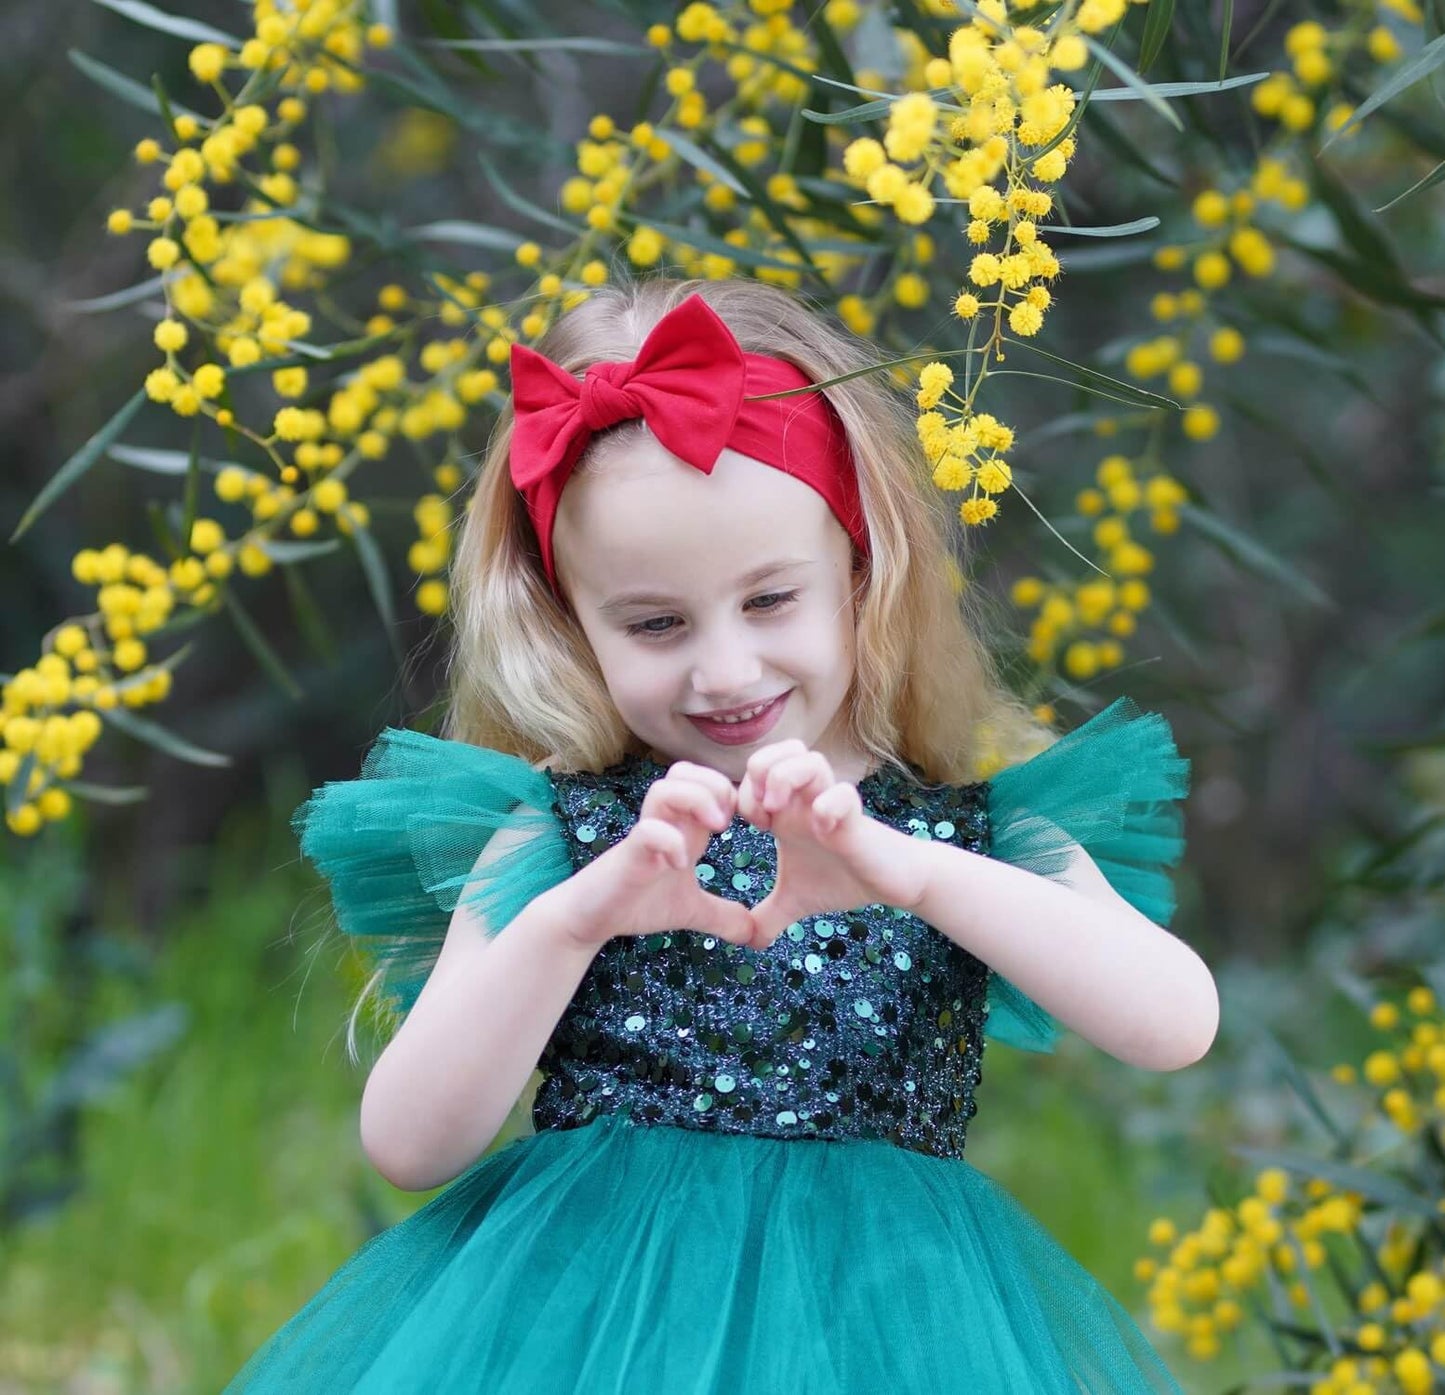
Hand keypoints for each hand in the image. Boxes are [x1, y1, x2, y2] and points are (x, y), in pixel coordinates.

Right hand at [559, 761, 758, 950]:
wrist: (593, 918)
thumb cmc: (638, 903)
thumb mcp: (691, 910)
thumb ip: (722, 915)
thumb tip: (755, 934)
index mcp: (682, 828)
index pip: (705, 780)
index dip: (730, 792)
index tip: (741, 825)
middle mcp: (663, 823)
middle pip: (683, 771)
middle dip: (713, 787)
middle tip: (726, 823)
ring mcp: (645, 836)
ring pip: (663, 788)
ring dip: (695, 803)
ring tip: (713, 832)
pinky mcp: (628, 854)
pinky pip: (648, 830)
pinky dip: (670, 842)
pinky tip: (680, 865)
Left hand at [737, 741, 932, 947]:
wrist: (890, 882)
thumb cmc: (842, 880)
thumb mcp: (795, 902)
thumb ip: (767, 918)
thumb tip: (746, 942)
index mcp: (787, 813)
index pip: (751, 778)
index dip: (740, 797)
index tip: (746, 829)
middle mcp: (807, 801)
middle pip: (780, 751)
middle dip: (762, 773)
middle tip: (761, 812)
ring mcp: (831, 804)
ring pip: (810, 759)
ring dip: (788, 780)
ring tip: (780, 814)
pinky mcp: (857, 819)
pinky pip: (844, 795)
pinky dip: (827, 810)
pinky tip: (821, 835)